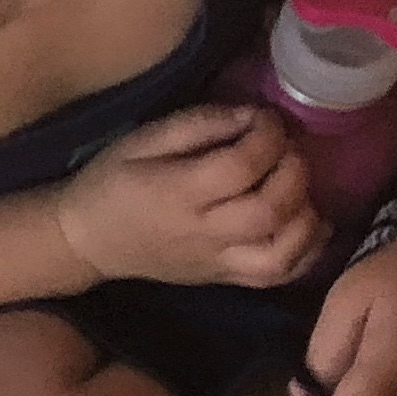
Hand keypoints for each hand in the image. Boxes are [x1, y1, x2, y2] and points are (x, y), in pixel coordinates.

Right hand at [56, 107, 325, 287]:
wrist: (87, 241)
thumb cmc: (112, 181)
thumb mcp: (142, 139)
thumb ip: (199, 125)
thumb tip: (252, 115)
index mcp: (178, 193)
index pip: (240, 167)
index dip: (267, 136)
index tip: (268, 118)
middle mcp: (204, 234)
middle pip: (269, 211)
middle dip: (294, 172)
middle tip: (289, 150)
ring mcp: (217, 263)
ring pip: (281, 255)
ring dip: (306, 216)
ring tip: (299, 187)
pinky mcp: (225, 280)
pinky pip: (277, 277)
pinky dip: (307, 252)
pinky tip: (310, 222)